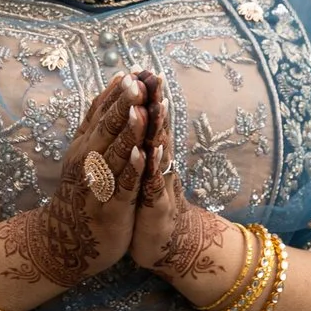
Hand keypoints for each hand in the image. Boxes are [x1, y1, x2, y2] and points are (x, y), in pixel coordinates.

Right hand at [0, 73, 145, 291]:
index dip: (116, 93)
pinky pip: (121, 184)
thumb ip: (96, 127)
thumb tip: (110, 94)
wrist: (66, 240)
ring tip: (139, 110)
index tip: (132, 71)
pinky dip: (129, 168)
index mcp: (85, 144)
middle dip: (123, 104)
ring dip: (128, 131)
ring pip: (115, 152)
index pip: (100, 113)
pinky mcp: (110, 205)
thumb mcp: (85, 156)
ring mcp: (98, 181)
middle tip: (136, 82)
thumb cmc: (82, 195)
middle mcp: (89, 158)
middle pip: (107, 127)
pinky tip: (139, 155)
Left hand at [128, 75, 240, 291]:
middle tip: (154, 74)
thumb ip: (145, 141)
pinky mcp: (156, 206)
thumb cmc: (151, 202)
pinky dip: (148, 168)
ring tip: (154, 105)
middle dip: (156, 101)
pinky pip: (151, 184)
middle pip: (158, 128)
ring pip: (158, 152)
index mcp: (152, 153)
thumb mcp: (145, 169)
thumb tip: (142, 111)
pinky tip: (147, 152)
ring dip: (155, 129)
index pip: (150, 119)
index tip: (142, 67)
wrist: (167, 243)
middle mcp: (159, 164)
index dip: (147, 95)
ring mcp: (159, 184)